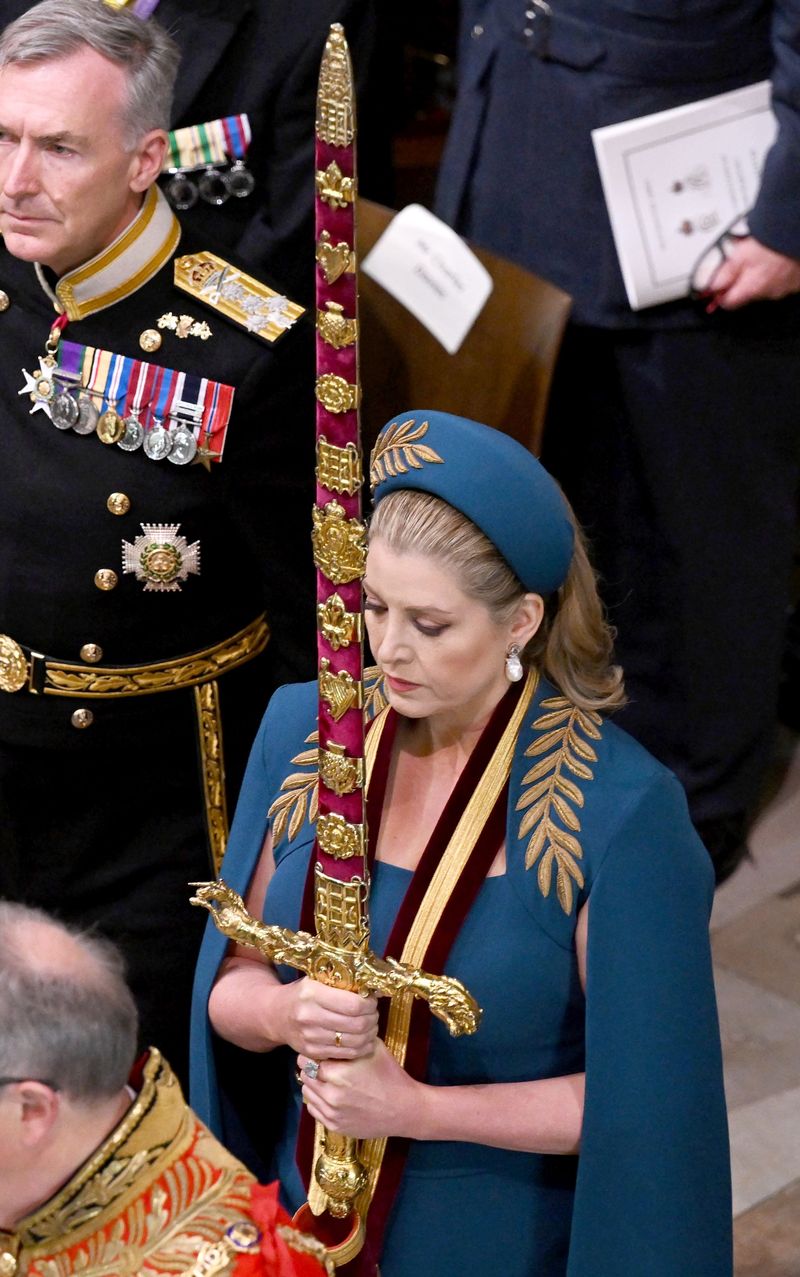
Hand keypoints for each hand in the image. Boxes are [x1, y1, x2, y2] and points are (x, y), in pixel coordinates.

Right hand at [278, 977, 377, 1060]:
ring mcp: (310, 1037)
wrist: (275, 1016)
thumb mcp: (316, 981)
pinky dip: (361, 1048)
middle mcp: (310, 1016)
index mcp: (312, 993)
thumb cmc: (302, 995)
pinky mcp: (312, 1052)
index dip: (369, 1004)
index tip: (371, 1000)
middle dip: (372, 1019)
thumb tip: (376, 989)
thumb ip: (342, 984)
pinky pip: (346, 1054)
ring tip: (370, 1026)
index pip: (353, 1004)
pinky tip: (363, 1040)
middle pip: (357, 1024)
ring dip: (369, 1034)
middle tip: (373, 1014)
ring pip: (354, 1041)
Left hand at [297, 1040, 424, 1139]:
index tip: (319, 1052)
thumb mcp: (371, 1048)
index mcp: (338, 1074)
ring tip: (329, 1080)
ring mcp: (332, 1113)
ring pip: (307, 1093)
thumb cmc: (389, 1075)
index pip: (307, 1060)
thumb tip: (330, 1033)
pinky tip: (332, 1095)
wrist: (404, 1109)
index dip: (312, 1054)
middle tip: (324, 1065)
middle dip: (312, 1068)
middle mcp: (331, 1095)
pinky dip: (319, 1101)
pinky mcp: (335, 1126)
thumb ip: (348, 1041)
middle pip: (305, 1076)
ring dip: (314, 1085)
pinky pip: (314, 1110)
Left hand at [705, 236, 799, 309]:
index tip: (718, 287)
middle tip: (745, 261)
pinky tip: (779, 259)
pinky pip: (783, 281)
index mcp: (751, 289)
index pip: (728, 303)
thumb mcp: (739, 255)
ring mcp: (784, 289)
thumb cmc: (772, 241)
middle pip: (747, 294)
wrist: (796, 231)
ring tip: (764, 256)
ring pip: (766, 287)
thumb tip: (712, 287)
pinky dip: (779, 272)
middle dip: (743, 281)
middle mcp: (768, 294)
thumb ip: (725, 274)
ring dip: (763, 275)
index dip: (721, 294)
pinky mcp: (796, 281)